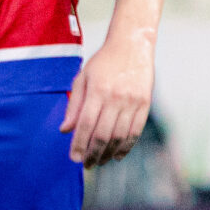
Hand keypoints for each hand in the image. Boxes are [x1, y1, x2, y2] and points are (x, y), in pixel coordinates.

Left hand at [63, 28, 153, 166]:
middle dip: (93, 153)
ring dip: (108, 153)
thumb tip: (65, 130)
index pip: (86, 124)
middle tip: (86, 164)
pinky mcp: (145, 103)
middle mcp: (116, 97)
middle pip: (103, 134)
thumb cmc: (103, 62)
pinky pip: (135, 131)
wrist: (132, 45)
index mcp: (97, 90)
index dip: (79, 144)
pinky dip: (126, 147)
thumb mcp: (83, 78)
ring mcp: (132, 101)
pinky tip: (117, 155)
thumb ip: (74, 105)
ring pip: (119, 136)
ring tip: (100, 162)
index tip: (74, 158)